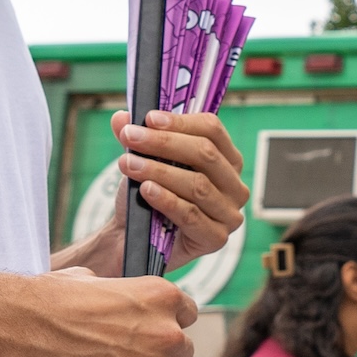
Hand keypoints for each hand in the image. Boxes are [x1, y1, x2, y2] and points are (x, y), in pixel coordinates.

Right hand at [0, 267, 198, 356]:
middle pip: (183, 354)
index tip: (146, 336)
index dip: (166, 327)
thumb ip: (115, 290)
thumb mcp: (88, 279)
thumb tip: (108, 292)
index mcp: (161, 295)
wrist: (15, 331)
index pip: (187, 315)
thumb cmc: (44, 302)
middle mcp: (168, 332)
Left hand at [56, 110, 248, 272]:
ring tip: (129, 165)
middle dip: (164, 143)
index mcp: (226, 160)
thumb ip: (135, 139)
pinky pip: (191, 215)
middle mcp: (235, 185)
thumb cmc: (147, 196)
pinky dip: (167, 200)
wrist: (134, 237)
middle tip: (131, 137)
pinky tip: (146, 190)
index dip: (180, 122)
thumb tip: (121, 117)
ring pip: (197, 184)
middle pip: (205, 154)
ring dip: (159, 171)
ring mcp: (229, 214)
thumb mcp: (141, 161)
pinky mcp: (216, 238)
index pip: (212, 130)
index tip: (148, 118)